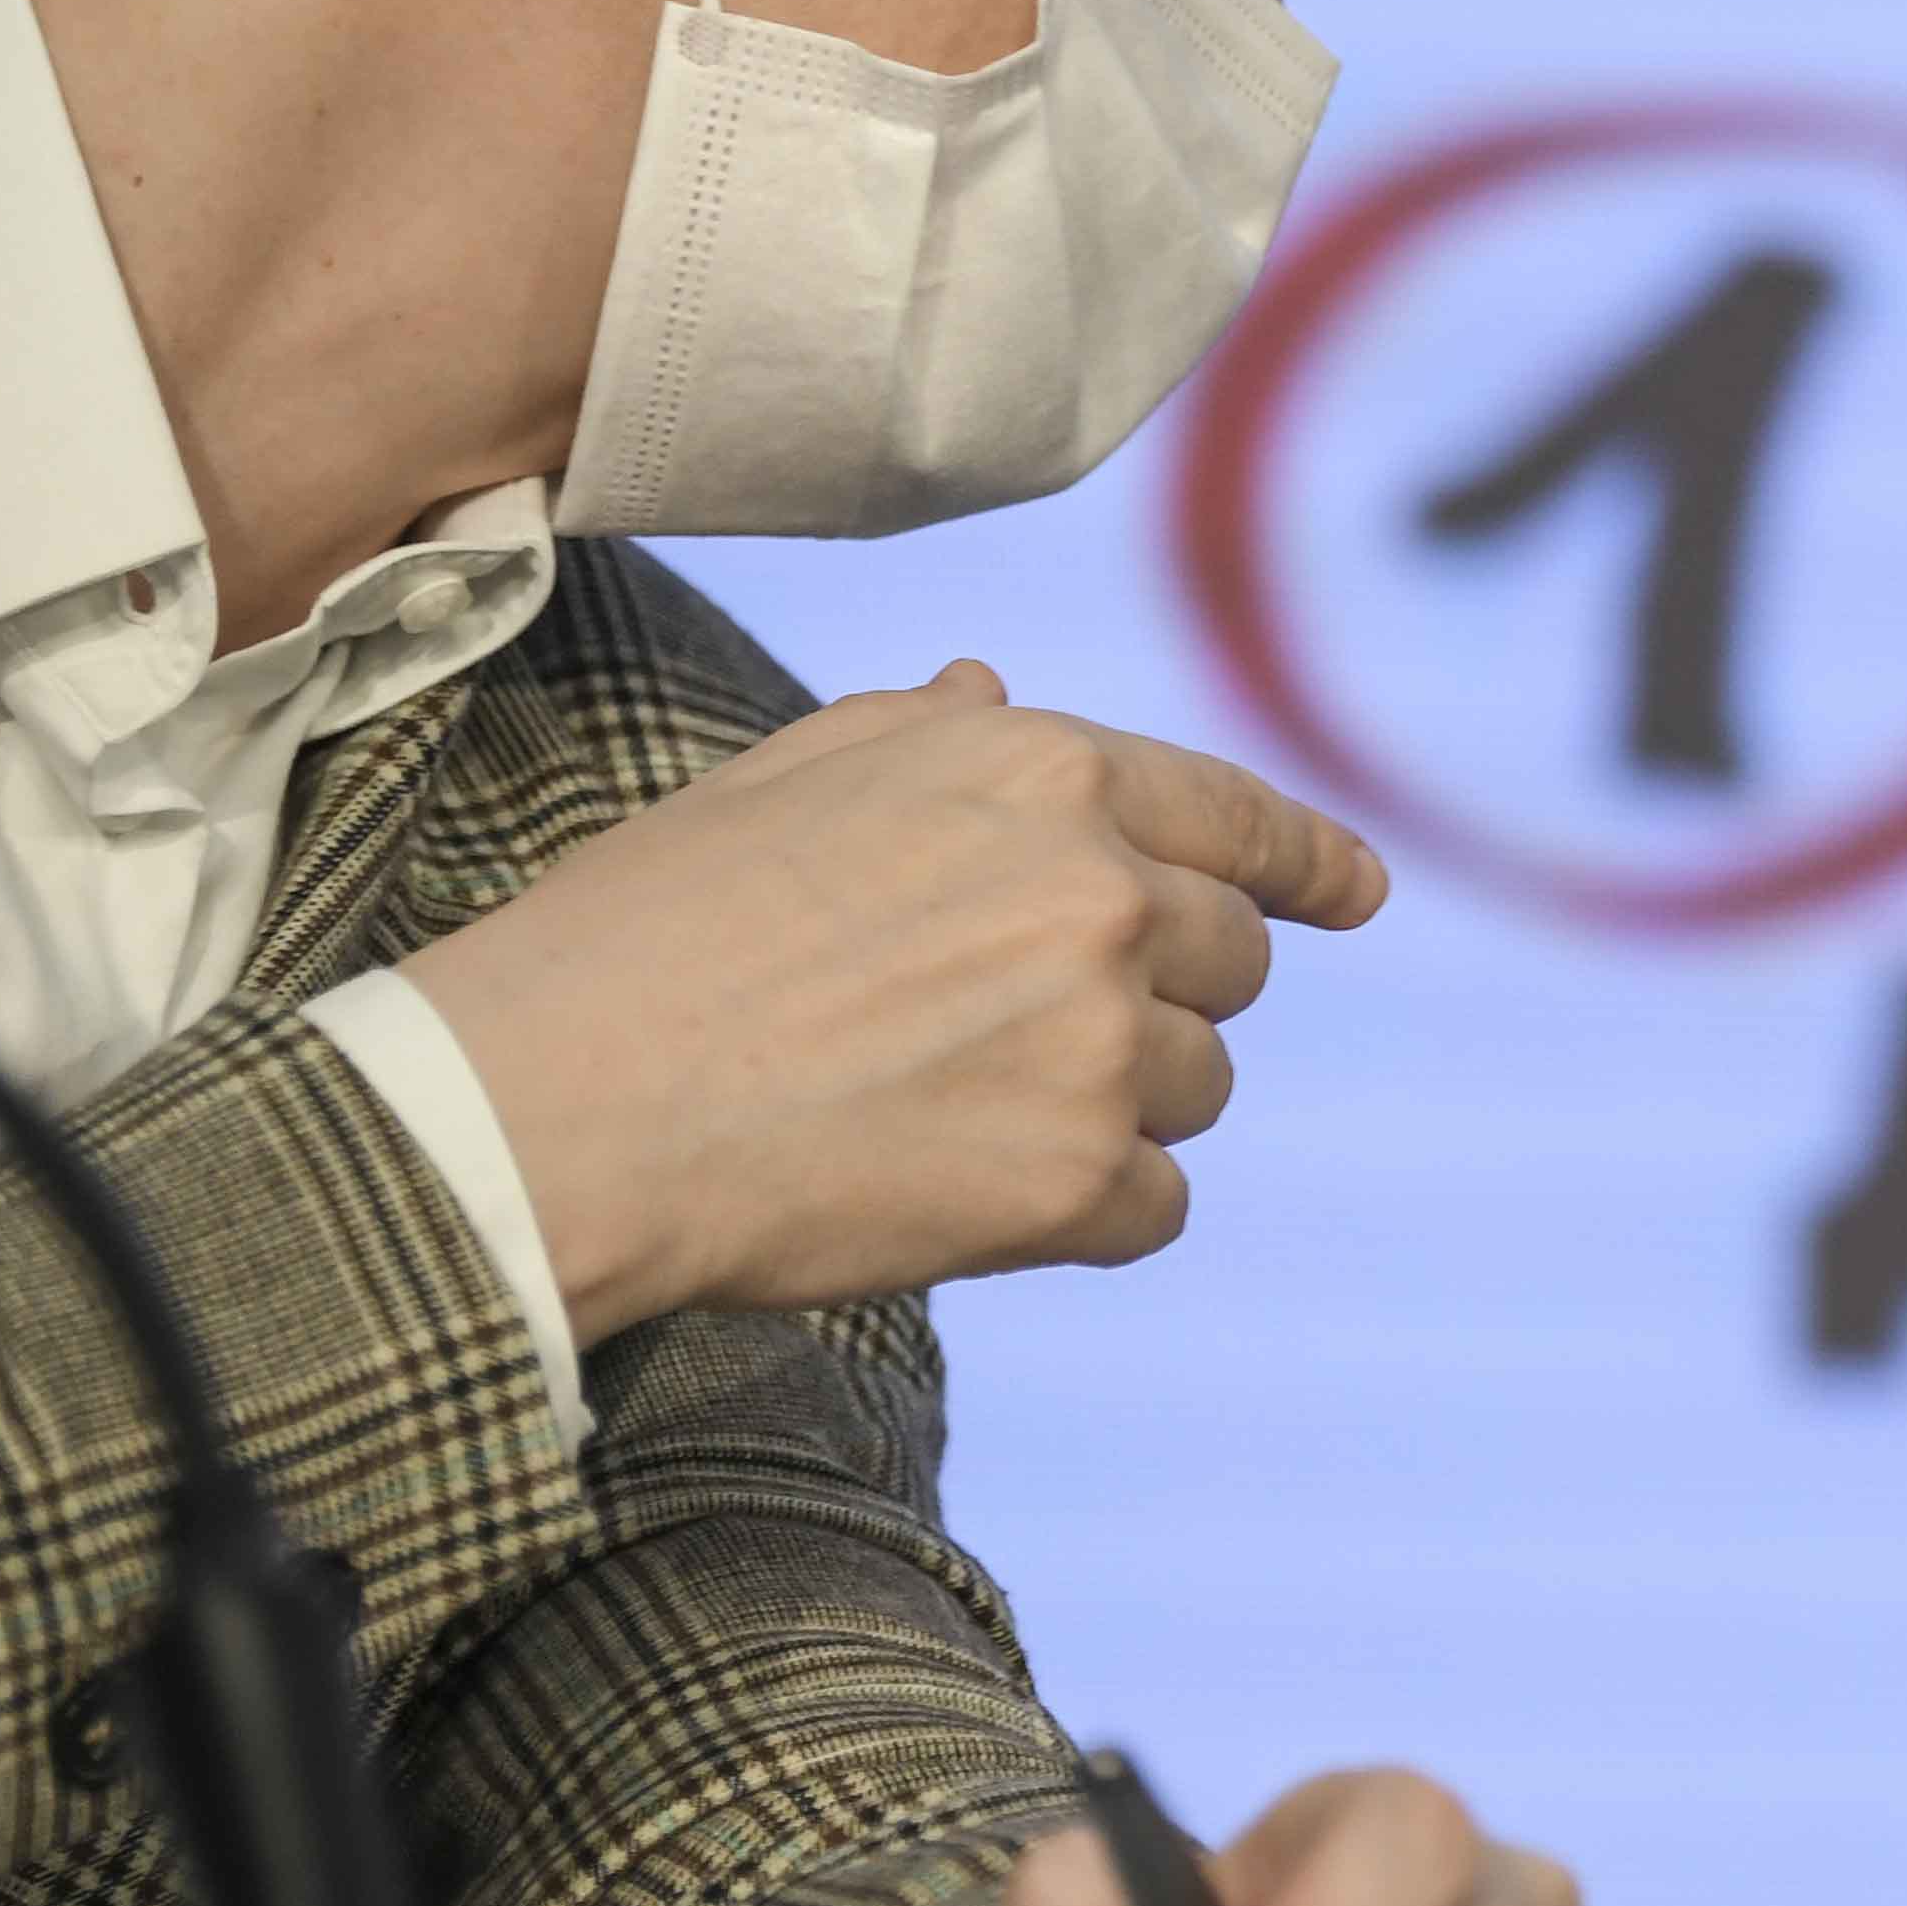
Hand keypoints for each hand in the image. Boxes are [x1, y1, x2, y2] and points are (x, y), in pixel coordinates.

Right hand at [408, 666, 1388, 1341]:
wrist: (548, 1108)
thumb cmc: (641, 936)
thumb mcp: (781, 782)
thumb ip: (923, 740)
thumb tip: (997, 694)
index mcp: (1043, 775)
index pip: (1239, 816)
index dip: (1307, 862)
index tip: (1358, 893)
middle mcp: (1103, 893)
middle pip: (1228, 959)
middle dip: (1153, 995)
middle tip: (1009, 1037)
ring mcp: (1102, 1040)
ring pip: (1196, 1085)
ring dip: (1108, 1107)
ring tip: (942, 1110)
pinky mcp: (1080, 1179)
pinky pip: (1156, 1203)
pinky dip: (1084, 1211)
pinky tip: (961, 1195)